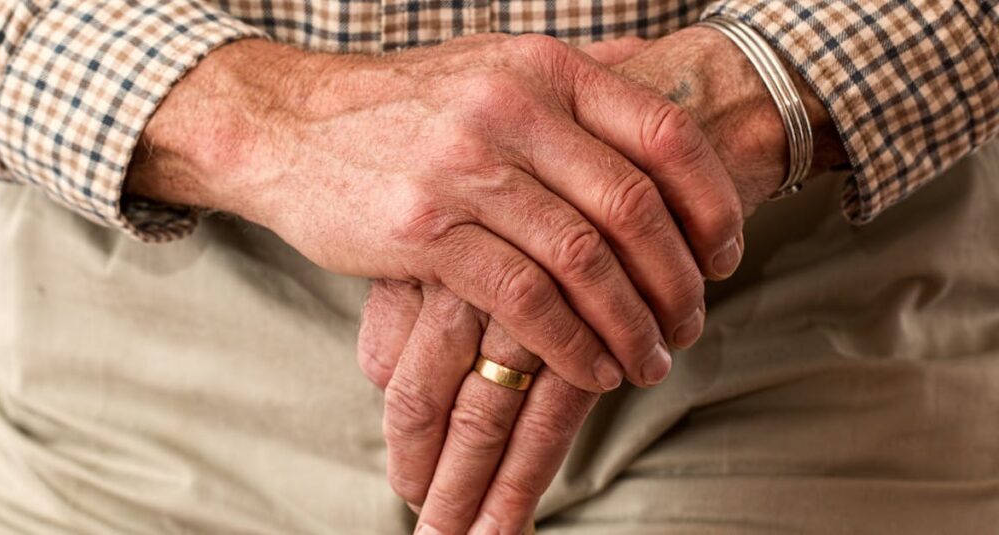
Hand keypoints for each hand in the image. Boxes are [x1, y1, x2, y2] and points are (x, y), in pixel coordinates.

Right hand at [357, 30, 848, 533]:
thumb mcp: (491, 64)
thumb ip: (574, 73)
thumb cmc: (403, 108)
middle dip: (676, 278)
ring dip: (628, 322)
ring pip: (582, 258)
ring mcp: (465, 167)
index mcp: (542, 68)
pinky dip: (569, 343)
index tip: (725, 255)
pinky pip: (522, 297)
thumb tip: (654, 68)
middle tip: (689, 323)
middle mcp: (511, 108)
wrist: (289, 126)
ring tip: (648, 359)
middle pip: (631, 205)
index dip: (712, 201)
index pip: (663, 132)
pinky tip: (590, 368)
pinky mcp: (425, 230)